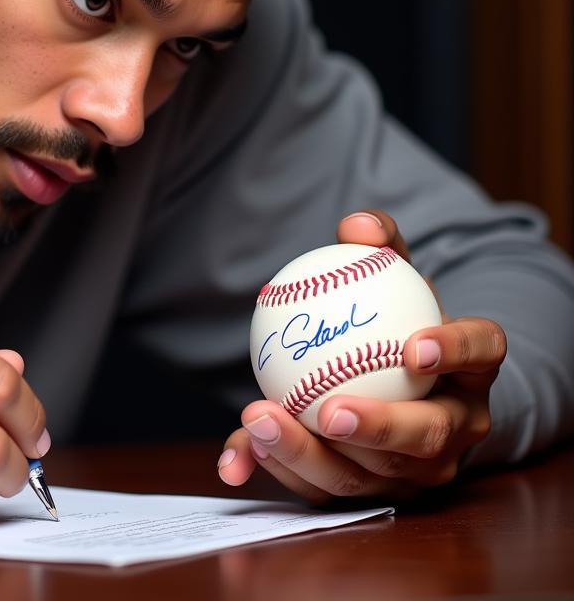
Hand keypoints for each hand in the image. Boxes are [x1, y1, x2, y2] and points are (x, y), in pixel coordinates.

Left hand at [217, 210, 505, 501]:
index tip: (412, 348)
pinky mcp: (374, 494)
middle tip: (327, 410)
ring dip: (310, 455)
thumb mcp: (391, 277)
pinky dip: (279, 471)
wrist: (395, 378)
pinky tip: (238, 451)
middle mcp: (457, 429)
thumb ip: (377, 244)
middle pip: (426, 438)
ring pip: (370, 475)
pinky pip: (324, 490)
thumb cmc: (394, 320)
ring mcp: (419, 471)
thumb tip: (355, 225)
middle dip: (380, 429)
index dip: (456, 353)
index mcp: (471, 370)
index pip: (481, 356)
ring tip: (260, 419)